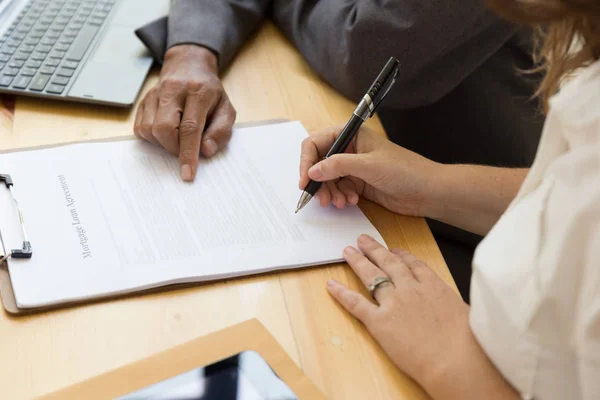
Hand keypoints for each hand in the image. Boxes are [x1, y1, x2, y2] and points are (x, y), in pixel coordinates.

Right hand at [134, 45, 235, 181]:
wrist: (189, 66)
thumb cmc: (211, 94)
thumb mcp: (226, 110)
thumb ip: (221, 131)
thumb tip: (206, 151)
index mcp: (198, 92)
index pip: (189, 127)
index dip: (188, 153)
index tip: (188, 174)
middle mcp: (173, 90)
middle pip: (163, 128)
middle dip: (173, 148)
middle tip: (186, 149)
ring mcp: (154, 94)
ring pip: (148, 130)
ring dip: (163, 143)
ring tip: (177, 137)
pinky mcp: (143, 100)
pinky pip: (140, 128)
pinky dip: (152, 138)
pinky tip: (167, 131)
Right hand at [298, 126, 440, 216]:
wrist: (427, 191)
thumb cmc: (405, 171)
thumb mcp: (369, 166)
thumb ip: (338, 166)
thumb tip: (312, 171)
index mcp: (351, 134)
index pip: (316, 143)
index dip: (307, 162)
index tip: (305, 182)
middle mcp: (349, 148)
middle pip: (318, 163)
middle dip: (318, 182)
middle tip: (322, 199)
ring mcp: (352, 166)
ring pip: (326, 179)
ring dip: (329, 192)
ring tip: (340, 202)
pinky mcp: (357, 182)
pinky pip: (337, 189)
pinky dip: (339, 197)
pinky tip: (350, 201)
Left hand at [327, 235, 517, 398]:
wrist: (456, 361)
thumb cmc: (469, 344)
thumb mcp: (466, 315)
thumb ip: (450, 306)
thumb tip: (451, 310)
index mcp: (434, 286)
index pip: (414, 265)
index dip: (401, 256)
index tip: (394, 250)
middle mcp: (411, 289)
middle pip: (389, 264)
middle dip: (375, 250)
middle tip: (363, 240)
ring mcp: (394, 303)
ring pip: (371, 276)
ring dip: (358, 262)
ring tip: (348, 251)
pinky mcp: (379, 321)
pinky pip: (356, 303)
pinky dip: (341, 293)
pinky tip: (331, 284)